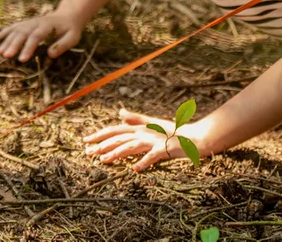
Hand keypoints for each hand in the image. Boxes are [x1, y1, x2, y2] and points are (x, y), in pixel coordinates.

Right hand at [0, 11, 82, 61]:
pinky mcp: (26, 24)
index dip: (28, 48)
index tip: (21, 59)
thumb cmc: (70, 29)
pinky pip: (13, 27)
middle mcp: (36, 23)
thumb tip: (50, 54)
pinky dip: (3, 32)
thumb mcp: (73, 37)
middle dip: (14, 45)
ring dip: (7, 40)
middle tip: (6, 56)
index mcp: (47, 26)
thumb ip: (62, 45)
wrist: (68, 15)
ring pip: (16, 30)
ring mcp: (29, 22)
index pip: (36, 37)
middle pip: (23, 33)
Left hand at [83, 108, 200, 171]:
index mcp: (140, 127)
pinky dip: (144, 162)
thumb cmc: (173, 132)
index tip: (86, 141)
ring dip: (117, 153)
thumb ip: (136, 118)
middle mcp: (144, 132)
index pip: (116, 130)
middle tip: (88, 152)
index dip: (100, 134)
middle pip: (120, 137)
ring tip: (104, 160)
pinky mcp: (165, 149)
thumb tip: (120, 112)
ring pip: (132, 146)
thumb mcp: (153, 123)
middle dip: (103, 144)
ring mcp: (154, 141)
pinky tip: (135, 169)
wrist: (195, 138)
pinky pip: (153, 156)